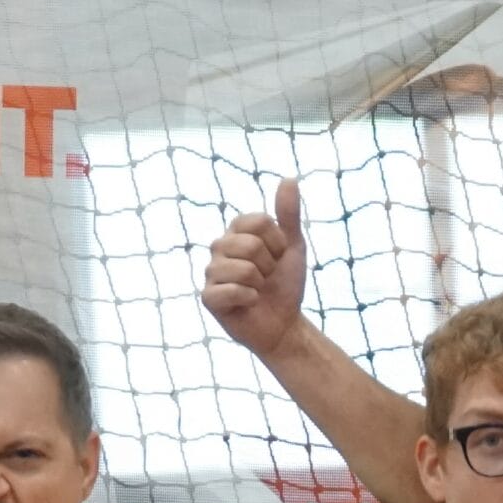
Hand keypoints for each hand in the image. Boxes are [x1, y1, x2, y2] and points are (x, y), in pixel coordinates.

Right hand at [203, 178, 308, 357]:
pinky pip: (232, 291)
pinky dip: (250, 299)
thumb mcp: (293, 247)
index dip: (278, 243)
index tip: (277, 257)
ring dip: (261, 284)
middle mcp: (219, 247)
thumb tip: (290, 179)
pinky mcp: (209, 298)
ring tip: (258, 290)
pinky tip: (249, 303)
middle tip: (268, 278)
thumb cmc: (285, 284)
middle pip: (251, 245)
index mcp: (236, 231)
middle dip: (270, 266)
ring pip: (244, 269)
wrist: (284, 323)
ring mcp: (211, 272)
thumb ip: (289, 215)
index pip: (260, 222)